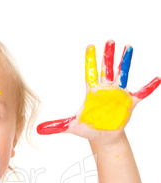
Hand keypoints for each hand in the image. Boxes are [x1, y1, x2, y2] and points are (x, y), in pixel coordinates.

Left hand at [37, 41, 159, 139]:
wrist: (102, 138)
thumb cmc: (88, 129)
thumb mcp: (71, 126)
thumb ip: (56, 126)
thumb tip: (37, 130)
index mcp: (92, 92)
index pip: (90, 73)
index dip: (90, 61)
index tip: (89, 47)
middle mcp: (105, 89)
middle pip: (107, 69)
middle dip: (107, 56)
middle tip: (108, 41)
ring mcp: (118, 94)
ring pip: (123, 74)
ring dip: (125, 61)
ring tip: (127, 47)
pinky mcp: (129, 102)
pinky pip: (141, 93)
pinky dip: (149, 87)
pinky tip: (156, 79)